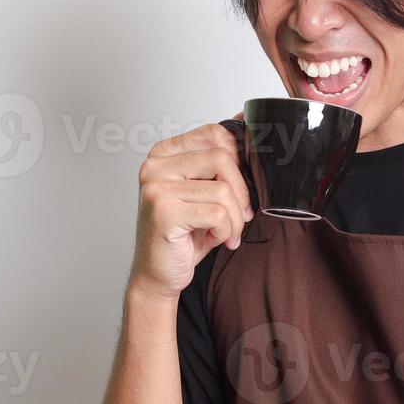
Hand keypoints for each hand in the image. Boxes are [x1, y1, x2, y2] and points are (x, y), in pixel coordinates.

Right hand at [128, 117, 252, 302]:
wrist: (158, 275)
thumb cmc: (184, 234)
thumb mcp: (205, 193)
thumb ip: (221, 164)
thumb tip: (248, 128)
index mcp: (164, 154)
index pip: (214, 134)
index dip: (239, 160)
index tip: (239, 187)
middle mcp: (155, 166)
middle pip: (222, 158)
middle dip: (241, 192)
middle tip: (239, 215)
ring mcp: (156, 188)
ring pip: (223, 190)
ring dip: (235, 219)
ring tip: (225, 232)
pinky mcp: (164, 212)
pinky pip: (217, 214)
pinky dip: (225, 231)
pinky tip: (213, 239)